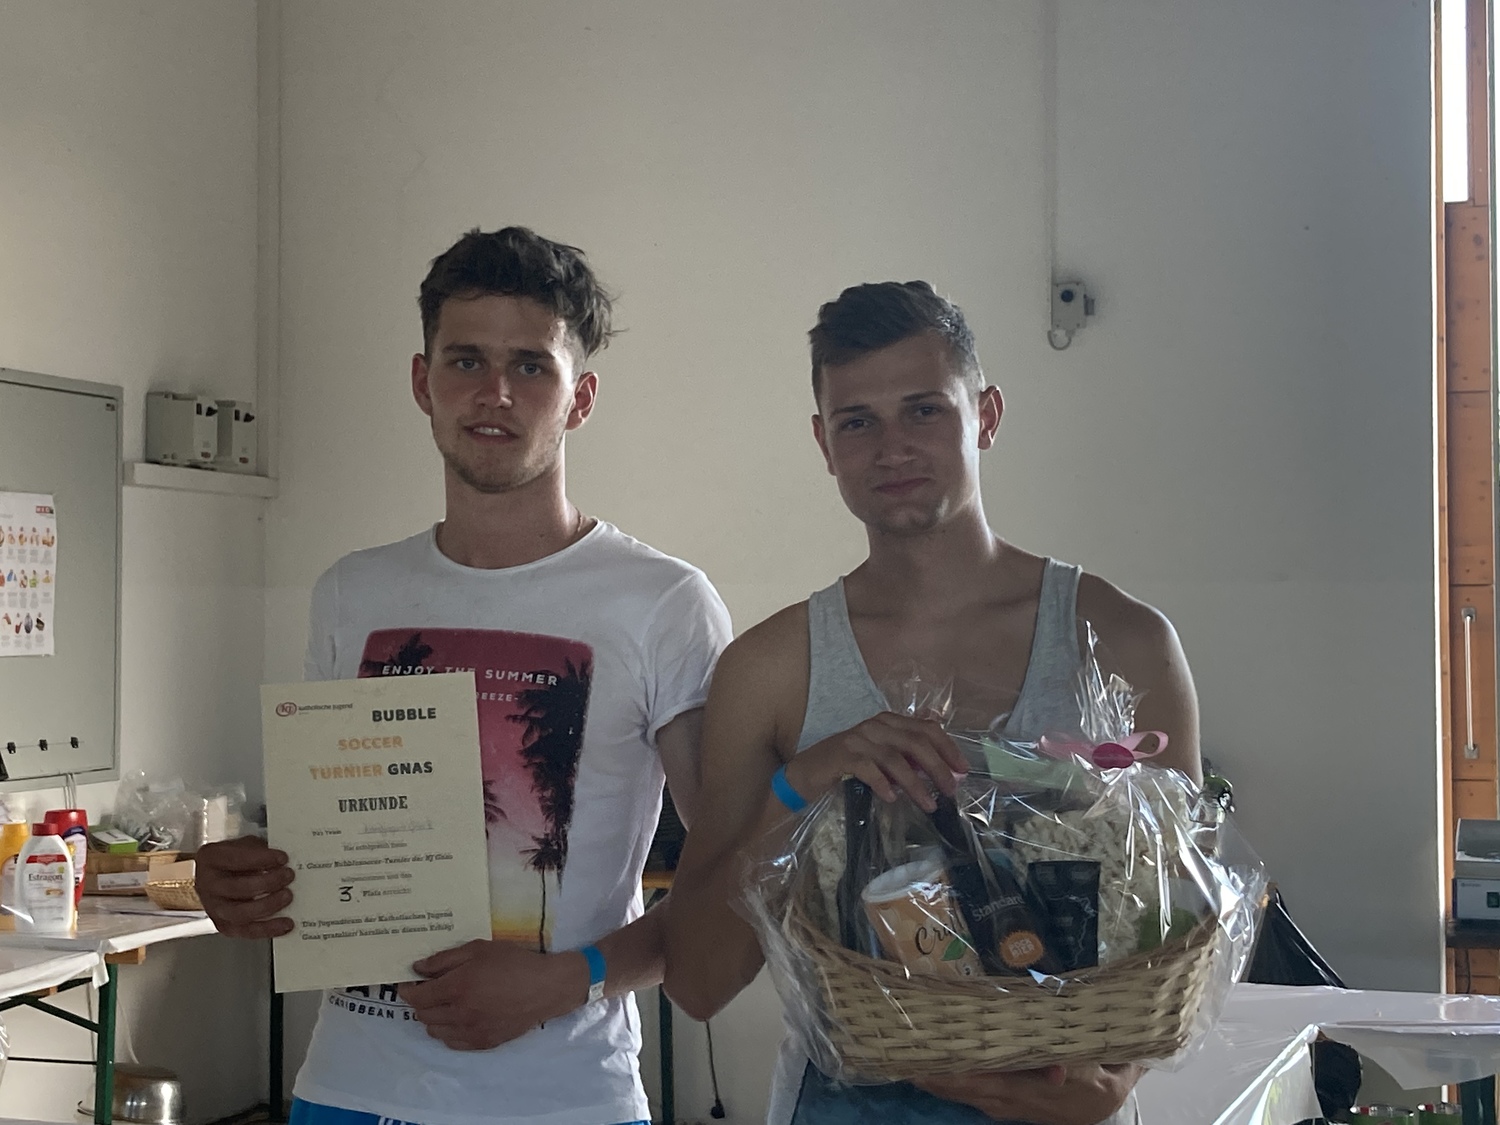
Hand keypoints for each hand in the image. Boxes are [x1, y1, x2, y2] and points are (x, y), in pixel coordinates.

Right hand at [193, 835, 293, 938]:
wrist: (221, 874)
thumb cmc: (236, 858)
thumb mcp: (247, 845)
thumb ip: (262, 852)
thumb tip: (287, 861)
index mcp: (210, 858)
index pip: (235, 859)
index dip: (261, 859)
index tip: (282, 858)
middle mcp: (207, 884)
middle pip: (236, 888)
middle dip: (267, 883)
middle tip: (288, 876)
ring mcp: (213, 907)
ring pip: (239, 914)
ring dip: (268, 906)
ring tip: (287, 896)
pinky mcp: (223, 925)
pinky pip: (245, 931)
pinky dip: (268, 928)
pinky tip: (284, 923)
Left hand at [397, 940, 588, 1050]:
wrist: (546, 987)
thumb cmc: (513, 962)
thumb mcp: (479, 949)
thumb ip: (445, 959)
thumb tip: (417, 968)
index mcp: (457, 988)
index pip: (418, 997)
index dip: (407, 990)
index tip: (407, 982)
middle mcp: (460, 1014)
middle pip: (424, 1015)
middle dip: (420, 1002)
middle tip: (429, 989)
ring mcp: (471, 1032)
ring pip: (435, 1032)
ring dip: (433, 1018)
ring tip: (444, 1003)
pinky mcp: (483, 1043)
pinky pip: (452, 1043)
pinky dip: (448, 1032)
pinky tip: (458, 1018)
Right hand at [782, 712, 966, 811]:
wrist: (806, 773)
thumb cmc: (848, 767)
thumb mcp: (882, 759)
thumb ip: (908, 760)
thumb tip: (942, 773)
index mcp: (888, 722)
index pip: (927, 728)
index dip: (948, 748)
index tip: (962, 770)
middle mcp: (875, 725)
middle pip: (915, 742)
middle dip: (938, 768)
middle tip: (951, 791)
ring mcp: (857, 739)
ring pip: (895, 758)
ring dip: (916, 784)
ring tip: (928, 804)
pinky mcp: (842, 756)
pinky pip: (869, 768)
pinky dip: (883, 784)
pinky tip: (893, 798)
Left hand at [914, 1063, 1143, 1124]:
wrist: (1106, 1103)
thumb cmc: (1101, 1077)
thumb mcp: (1097, 1071)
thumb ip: (1075, 1066)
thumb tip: (1055, 1071)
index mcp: (1033, 1091)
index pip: (987, 1082)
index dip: (956, 1074)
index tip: (930, 1063)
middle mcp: (1013, 1100)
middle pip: (967, 1090)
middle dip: (935, 1078)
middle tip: (904, 1060)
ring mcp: (1006, 1104)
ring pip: (966, 1094)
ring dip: (937, 1081)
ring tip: (908, 1064)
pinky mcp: (1004, 1102)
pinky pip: (971, 1094)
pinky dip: (950, 1084)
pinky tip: (931, 1072)